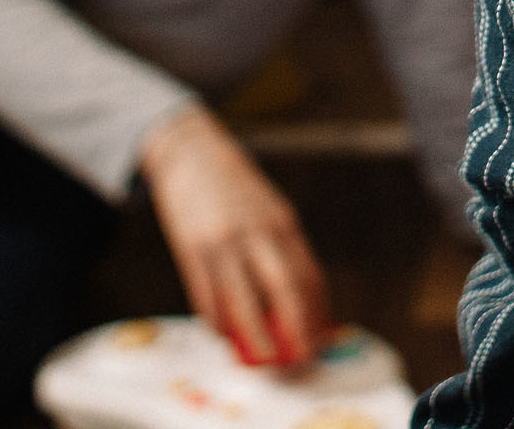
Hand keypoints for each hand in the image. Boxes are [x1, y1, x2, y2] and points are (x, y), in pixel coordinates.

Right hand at [140, 105, 330, 368]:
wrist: (191, 154)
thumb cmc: (234, 189)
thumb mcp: (269, 210)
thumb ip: (284, 249)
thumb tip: (302, 296)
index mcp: (283, 223)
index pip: (309, 275)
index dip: (318, 312)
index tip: (322, 338)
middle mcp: (257, 233)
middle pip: (285, 290)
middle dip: (296, 330)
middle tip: (300, 359)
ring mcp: (224, 242)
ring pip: (243, 302)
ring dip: (254, 338)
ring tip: (260, 359)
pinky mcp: (192, 250)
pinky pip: (207, 297)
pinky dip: (217, 321)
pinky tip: (223, 333)